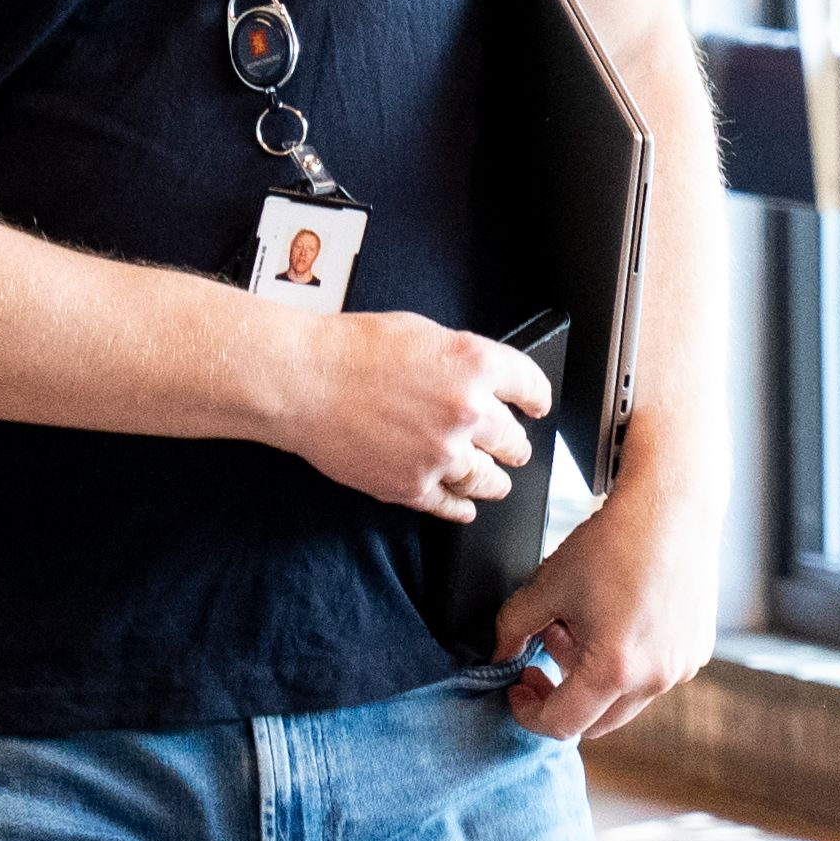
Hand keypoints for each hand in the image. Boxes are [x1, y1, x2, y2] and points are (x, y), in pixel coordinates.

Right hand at [272, 314, 551, 518]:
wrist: (302, 382)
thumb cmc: (350, 350)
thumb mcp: (422, 333)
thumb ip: (462, 360)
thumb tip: (482, 381)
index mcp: (475, 365)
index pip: (532, 387)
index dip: (537, 399)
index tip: (536, 407)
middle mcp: (468, 412)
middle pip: (515, 441)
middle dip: (513, 443)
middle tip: (510, 446)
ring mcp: (443, 454)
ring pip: (491, 481)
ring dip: (494, 480)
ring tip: (493, 480)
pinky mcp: (414, 487)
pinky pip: (453, 507)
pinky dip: (462, 507)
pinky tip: (464, 505)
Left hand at [485, 452, 721, 744]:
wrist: (672, 506)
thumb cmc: (614, 541)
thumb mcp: (547, 585)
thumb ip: (513, 628)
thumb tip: (501, 653)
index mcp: (614, 669)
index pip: (561, 723)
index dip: (529, 712)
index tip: (517, 689)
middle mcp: (655, 678)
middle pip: (596, 721)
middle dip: (560, 698)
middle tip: (539, 665)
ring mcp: (681, 667)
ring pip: (625, 698)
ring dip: (592, 677)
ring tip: (577, 628)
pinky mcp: (697, 651)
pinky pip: (652, 675)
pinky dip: (626, 663)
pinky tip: (612, 622)